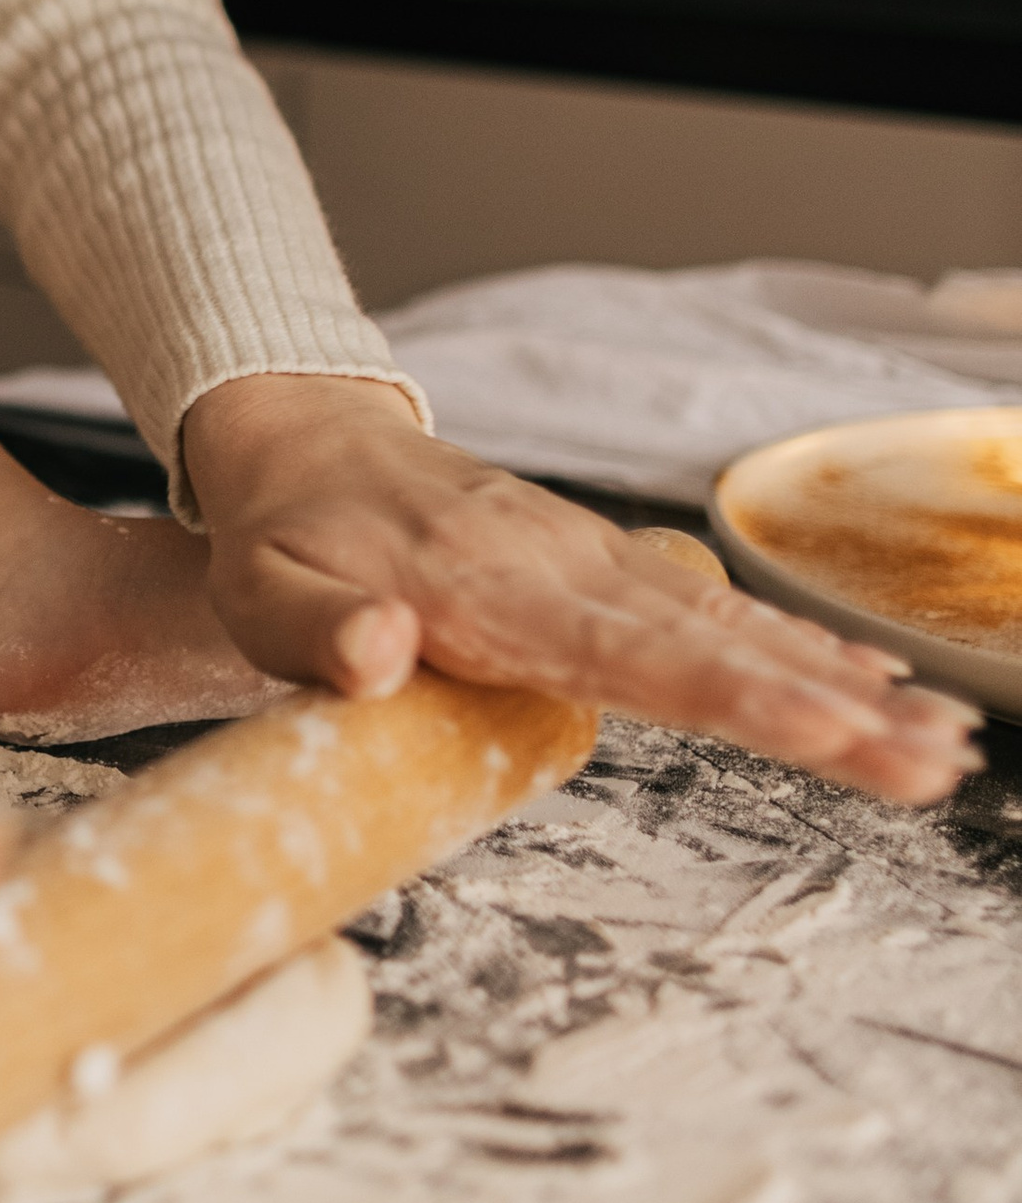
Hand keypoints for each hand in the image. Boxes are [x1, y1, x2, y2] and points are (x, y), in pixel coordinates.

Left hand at [182, 375, 980, 801]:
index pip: (630, 653)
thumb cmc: (282, 536)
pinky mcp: (601, 568)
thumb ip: (320, 631)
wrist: (301, 441)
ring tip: (939, 738)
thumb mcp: (263, 588)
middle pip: (714, 649)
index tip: (825, 730)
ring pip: (731, 630)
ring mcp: (591, 564)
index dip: (731, 695)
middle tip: (933, 761)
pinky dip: (796, 648)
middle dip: (830, 709)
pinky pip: (712, 614)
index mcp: (492, 590)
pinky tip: (871, 686)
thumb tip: (378, 655)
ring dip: (839, 686)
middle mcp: (564, 570)